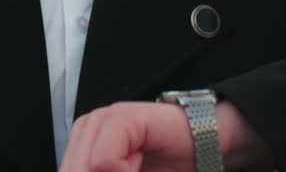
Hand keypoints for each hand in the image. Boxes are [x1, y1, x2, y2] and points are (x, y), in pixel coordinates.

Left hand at [58, 100, 271, 171]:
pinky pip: (104, 161)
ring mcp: (101, 120)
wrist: (204, 144)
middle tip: (135, 169)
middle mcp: (86, 129)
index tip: (129, 171)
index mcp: (81, 146)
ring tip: (137, 167)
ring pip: (84, 170)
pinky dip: (124, 171)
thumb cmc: (166, 165)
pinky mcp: (121, 118)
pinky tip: (140, 163)